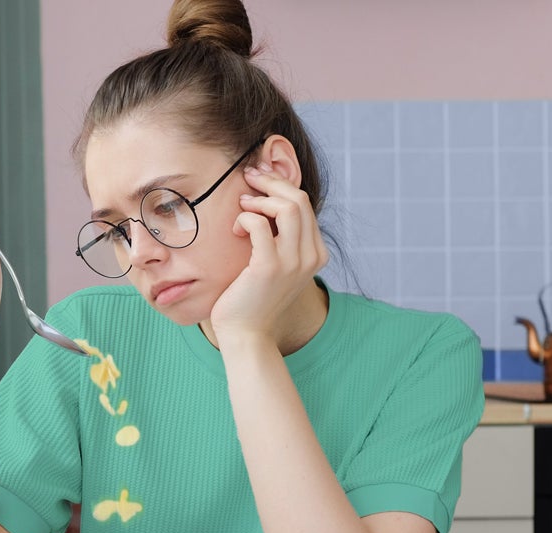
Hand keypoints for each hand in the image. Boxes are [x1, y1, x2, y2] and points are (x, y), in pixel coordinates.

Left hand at [210, 164, 328, 344]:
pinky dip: (245, 219)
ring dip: (260, 199)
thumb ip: (280, 240)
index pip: (305, 205)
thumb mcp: (275, 266)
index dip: (280, 186)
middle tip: (249, 179)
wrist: (246, 335)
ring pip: (287, 207)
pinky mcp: (269, 267)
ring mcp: (293, 262)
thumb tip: (265, 204)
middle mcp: (310, 257)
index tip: (258, 180)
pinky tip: (235, 230)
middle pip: (299, 199)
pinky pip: (259, 225)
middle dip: (271, 183)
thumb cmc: (252, 298)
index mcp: (315, 254)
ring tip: (242, 206)